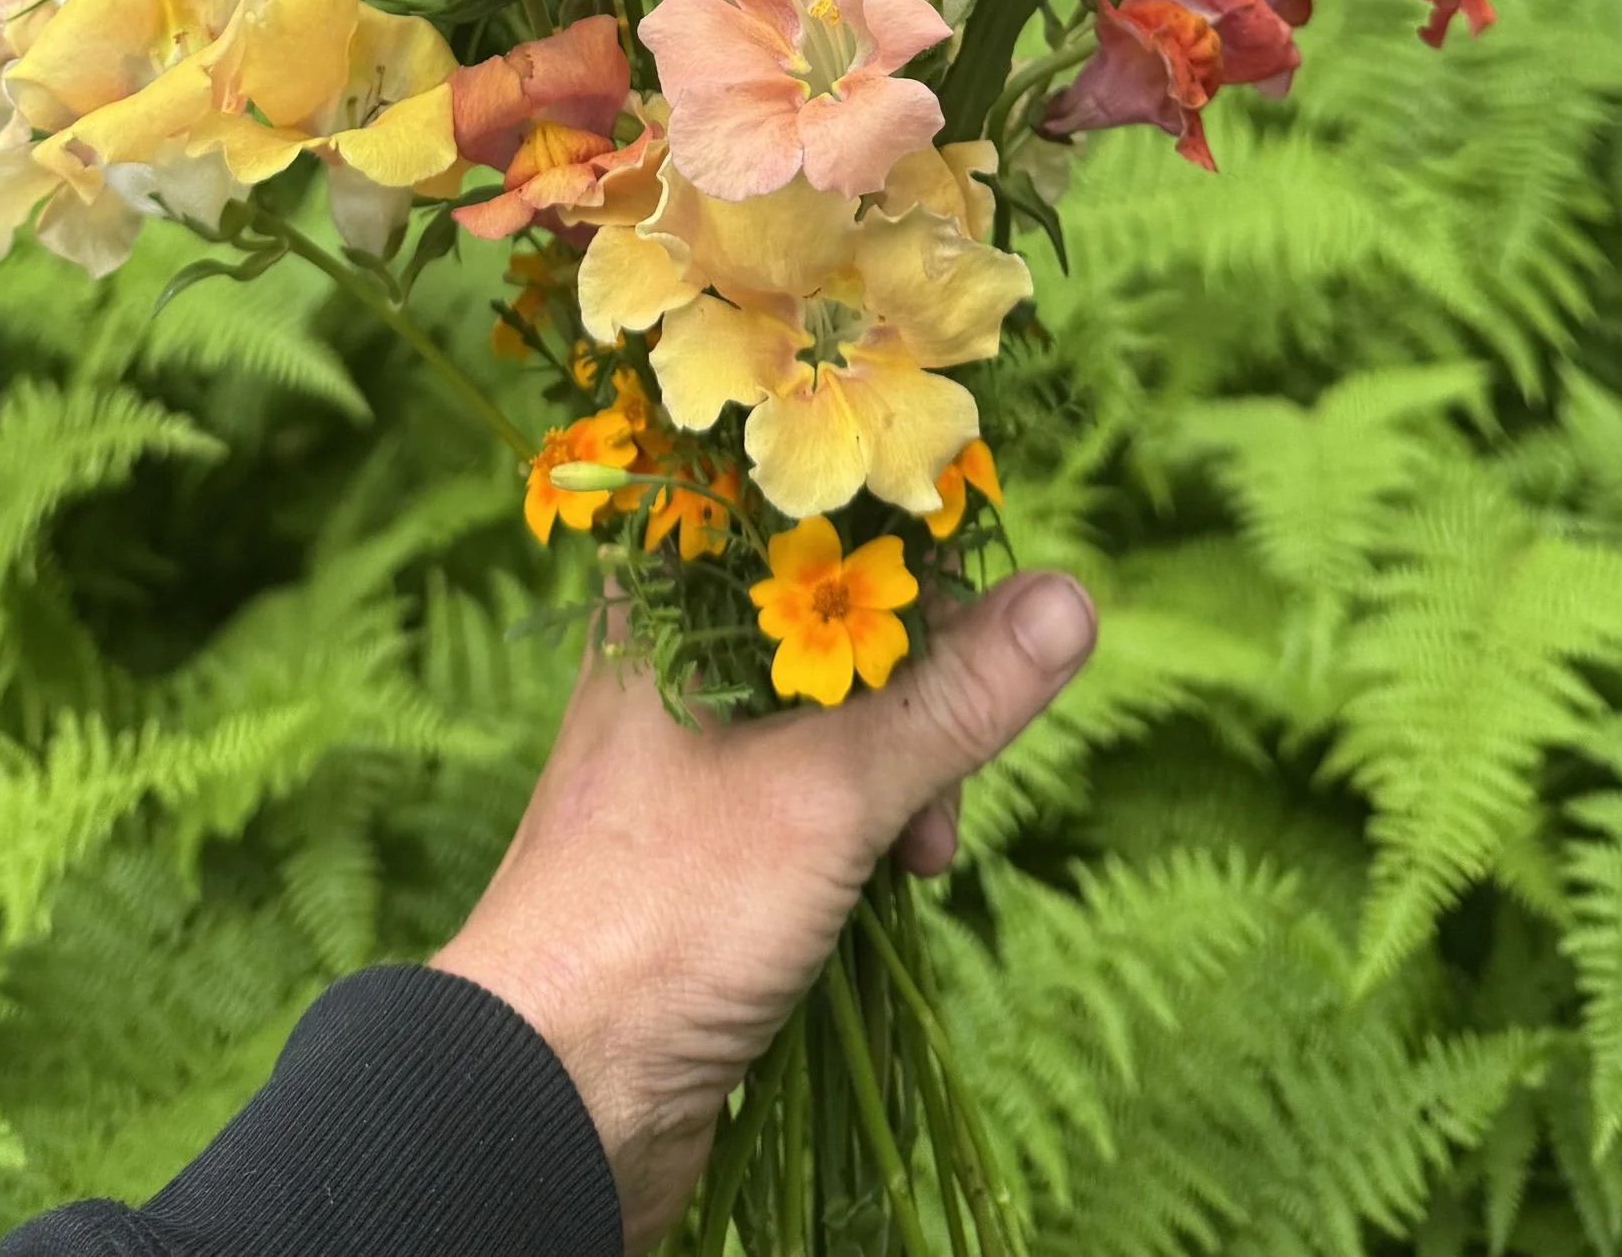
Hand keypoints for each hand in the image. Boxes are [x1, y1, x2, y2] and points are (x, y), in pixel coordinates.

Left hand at [432, 571, 1097, 1252]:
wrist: (549, 1098)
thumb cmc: (662, 915)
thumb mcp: (831, 795)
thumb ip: (956, 698)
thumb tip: (1073, 599)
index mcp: (664, 600)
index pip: (817, 524)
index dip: (911, 565)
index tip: (985, 627)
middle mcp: (673, 657)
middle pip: (842, 620)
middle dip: (923, 694)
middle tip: (948, 777)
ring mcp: (692, 754)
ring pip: (840, 716)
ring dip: (905, 774)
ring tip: (921, 853)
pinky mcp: (712, 840)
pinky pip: (820, 793)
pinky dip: (871, 825)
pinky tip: (895, 880)